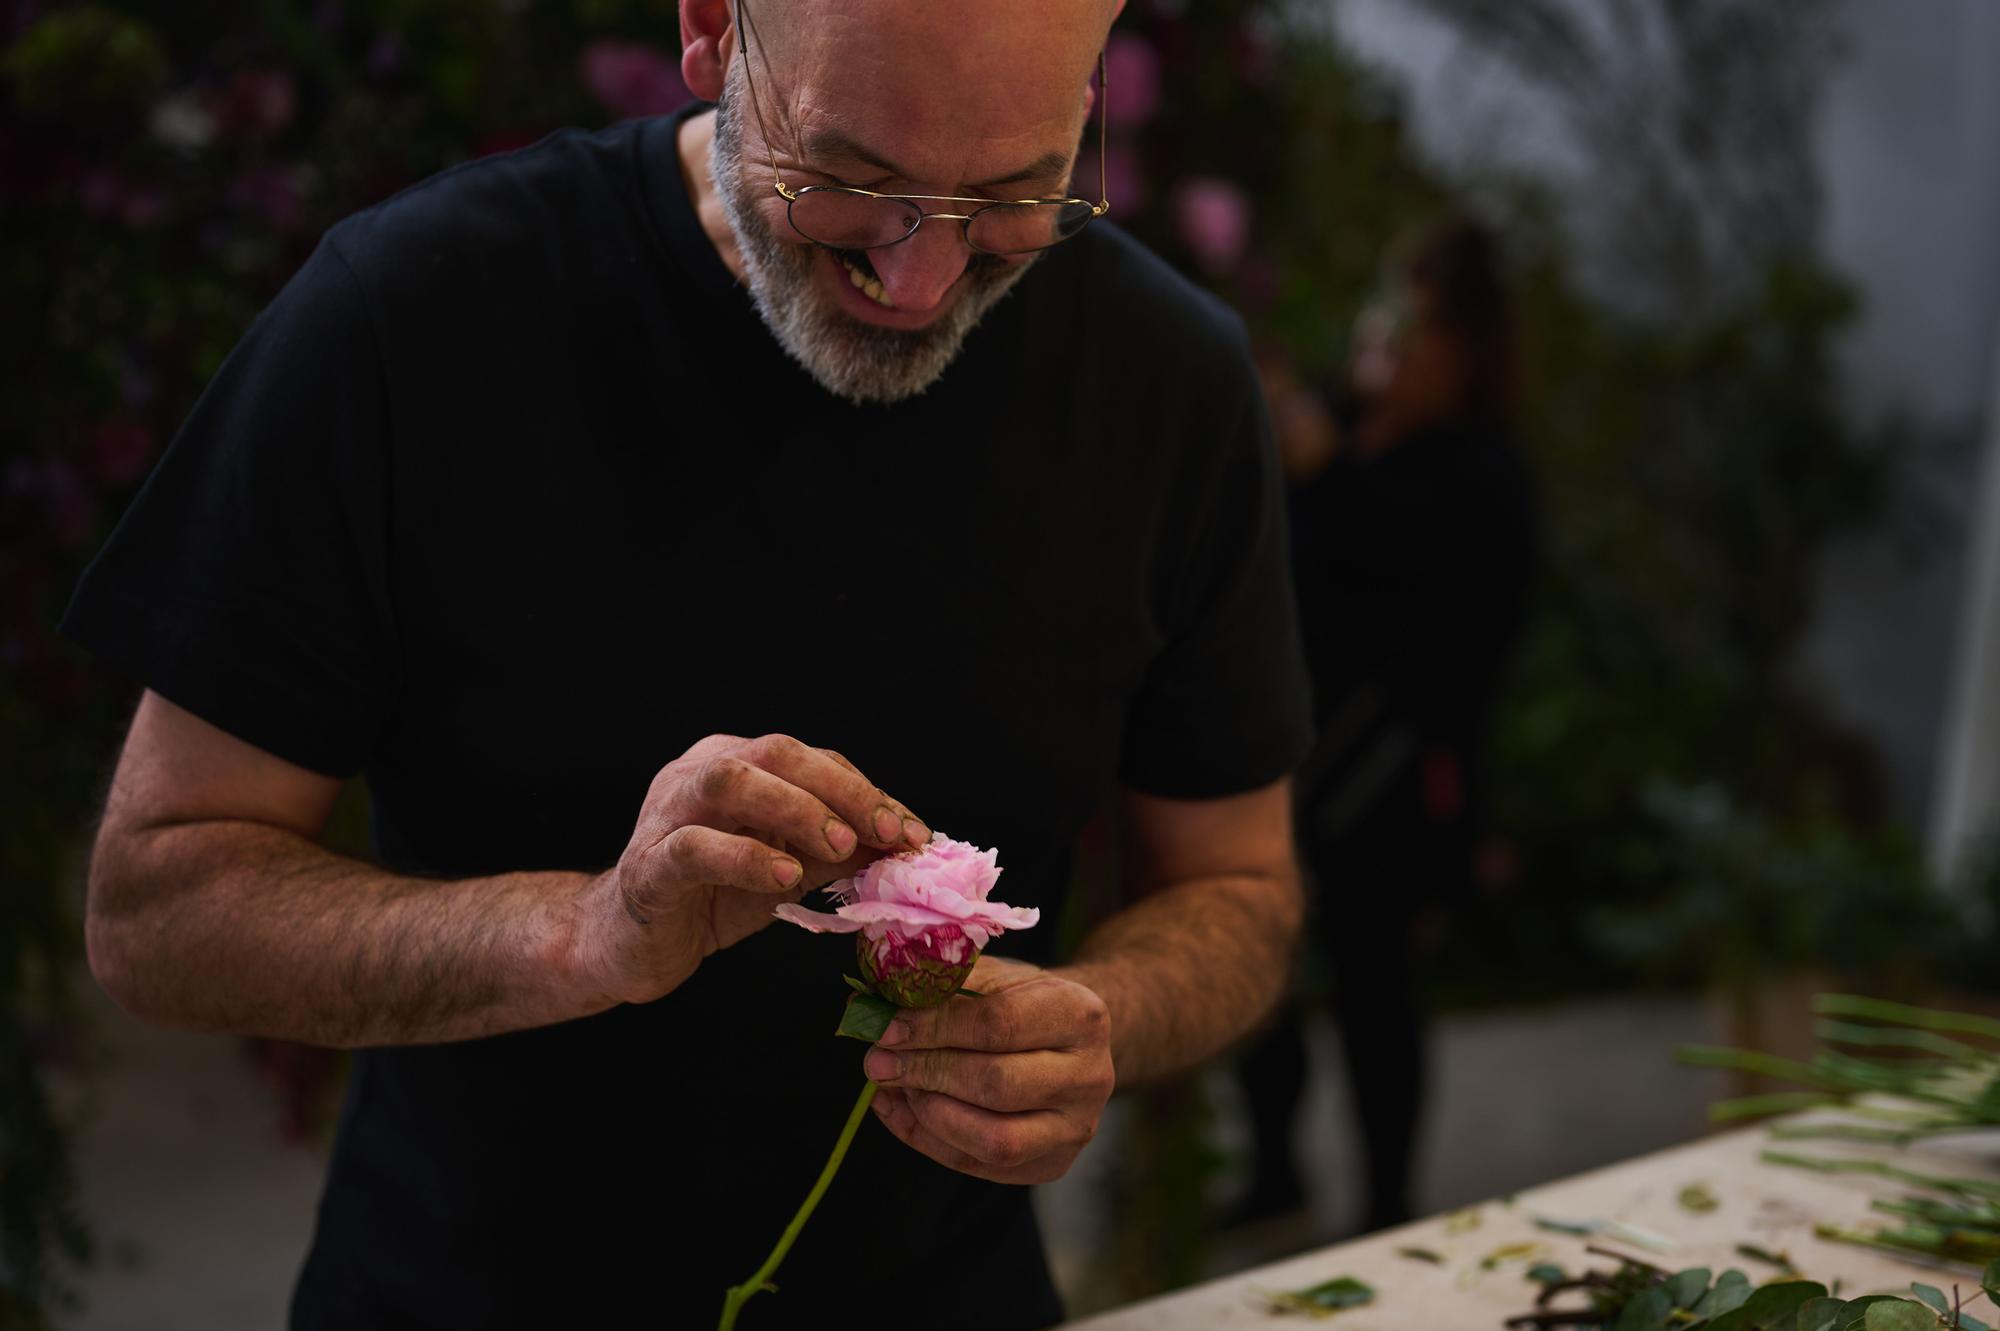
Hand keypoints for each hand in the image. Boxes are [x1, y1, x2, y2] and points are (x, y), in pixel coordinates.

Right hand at [579, 734, 927, 1003]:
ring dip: (795, 808)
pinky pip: (693, 848)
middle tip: (889, 832)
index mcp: (736, 763)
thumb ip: (837, 852)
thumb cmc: (711, 898)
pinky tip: (784, 876)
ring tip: (841, 845)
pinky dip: (744, 857)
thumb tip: (905, 845)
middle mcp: (698, 774)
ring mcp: (666, 815)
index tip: (914, 833)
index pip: (813, 760)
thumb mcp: (787, 869)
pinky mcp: (647, 867)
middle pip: (775, 752)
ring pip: (729, 781)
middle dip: (842, 789)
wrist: (627, 946)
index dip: (868, 792)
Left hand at [864, 955, 1114, 1183]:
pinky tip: (899, 1108)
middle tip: (877, 1060)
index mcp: (1080, 1015)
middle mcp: (1090, 1077)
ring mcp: (1075, 1127)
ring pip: (994, 1140)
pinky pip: (980, 1166)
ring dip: (928, 1114)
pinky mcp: (1053, 1164)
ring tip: (892, 1085)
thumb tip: (873, 1003)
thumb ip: (942, 987)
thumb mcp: (996, 978)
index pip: (999, 1025)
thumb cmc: (1025, 1003)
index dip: (936, 1027)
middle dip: (927, 1072)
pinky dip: (928, 1140)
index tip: (887, 1027)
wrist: (1071, 1042)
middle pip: (996, 1085)